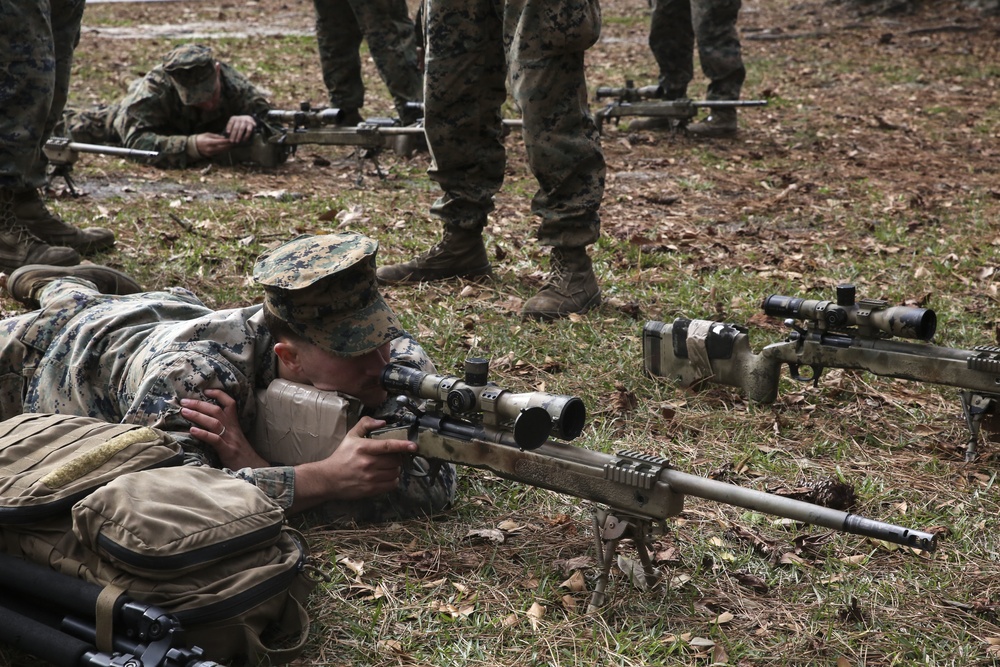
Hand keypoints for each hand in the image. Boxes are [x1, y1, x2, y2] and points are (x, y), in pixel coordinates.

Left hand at [181, 389, 267, 468]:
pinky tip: (192, 430)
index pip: (230, 403)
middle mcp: (232, 429)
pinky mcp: (227, 451)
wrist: (254, 468)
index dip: (218, 394)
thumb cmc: (241, 454)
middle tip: (184, 401)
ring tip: (184, 412)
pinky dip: (203, 434)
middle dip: (199, 404)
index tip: (205, 390)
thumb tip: (203, 423)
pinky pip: (215, 440)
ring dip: (197, 416)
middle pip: (216, 410)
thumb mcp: (234, 438)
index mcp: (234, 424)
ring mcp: (230, 440)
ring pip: (214, 422)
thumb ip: (222, 429)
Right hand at [193, 132, 233, 156]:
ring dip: (228, 149)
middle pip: (223, 148)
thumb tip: (224, 137)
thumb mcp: (207, 134)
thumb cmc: (200, 138)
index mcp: (209, 142)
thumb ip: (216, 136)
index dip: (227, 141)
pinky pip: (219, 153)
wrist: (193, 146)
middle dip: (229, 146)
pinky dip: (224, 150)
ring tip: (233, 146)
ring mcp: (211, 153)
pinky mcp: (211, 155)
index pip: (221, 142)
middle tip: (235, 143)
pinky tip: (227, 148)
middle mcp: (211, 148)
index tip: (232, 139)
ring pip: (222, 151)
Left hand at [225, 115, 256, 142]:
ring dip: (239, 136)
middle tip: (231, 141)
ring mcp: (245, 121)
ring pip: (241, 129)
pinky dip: (246, 136)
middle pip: (235, 127)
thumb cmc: (239, 123)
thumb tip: (226, 136)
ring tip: (237, 142)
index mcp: (234, 118)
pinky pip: (248, 131)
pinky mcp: (251, 124)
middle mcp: (239, 119)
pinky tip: (244, 140)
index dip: (229, 127)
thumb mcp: (234, 123)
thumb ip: (230, 127)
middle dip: (233, 135)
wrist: (248, 118)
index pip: (230, 123)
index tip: (227, 133)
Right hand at [289, 416, 417, 513]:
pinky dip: (393, 480)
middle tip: (393, 456)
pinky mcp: (371, 489)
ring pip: (395, 472)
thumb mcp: (351, 436)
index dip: (402, 445)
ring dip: (396, 469)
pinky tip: (387, 476)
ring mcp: (370, 478)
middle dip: (398, 458)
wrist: (328, 479)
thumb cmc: (341, 456)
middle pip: (395, 460)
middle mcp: (368, 463)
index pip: (387, 446)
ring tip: (388, 466)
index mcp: (363, 448)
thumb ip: (365, 424)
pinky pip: (391, 485)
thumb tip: (383, 422)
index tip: (414, 446)